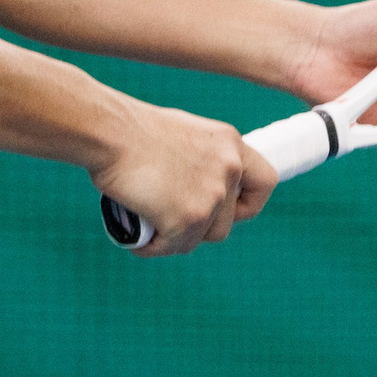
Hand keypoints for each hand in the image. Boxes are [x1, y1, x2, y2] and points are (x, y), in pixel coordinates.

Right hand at [90, 102, 275, 256]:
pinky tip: (137, 238)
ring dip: (176, 238)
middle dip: (200, 227)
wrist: (111, 132)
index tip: (229, 209)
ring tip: (150, 226)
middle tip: (171, 217)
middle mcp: (229, 170)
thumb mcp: (184, 135)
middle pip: (226, 223)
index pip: (265, 182)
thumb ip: (202, 159)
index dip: (248, 203)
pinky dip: (153, 247)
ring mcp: (210, 197)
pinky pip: (172, 246)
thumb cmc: (134, 130)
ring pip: (199, 238)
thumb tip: (196, 186)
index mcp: (230, 144)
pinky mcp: (187, 219)